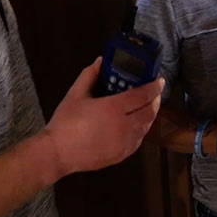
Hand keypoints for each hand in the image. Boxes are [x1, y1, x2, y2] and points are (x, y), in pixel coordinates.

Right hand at [42, 57, 162, 178]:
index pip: (143, 95)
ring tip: (146, 106)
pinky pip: (138, 140)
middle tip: (154, 92)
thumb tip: (100, 61)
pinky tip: (136, 124)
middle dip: (155, 100)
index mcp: (114, 108)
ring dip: (150, 115)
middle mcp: (124, 125)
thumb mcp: (75, 94)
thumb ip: (90, 75)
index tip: (159, 80)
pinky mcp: (122, 155)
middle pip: (150, 111)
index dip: (154, 87)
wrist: (57, 153)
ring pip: (146, 127)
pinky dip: (141, 129)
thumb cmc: (65, 122)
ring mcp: (125, 142)